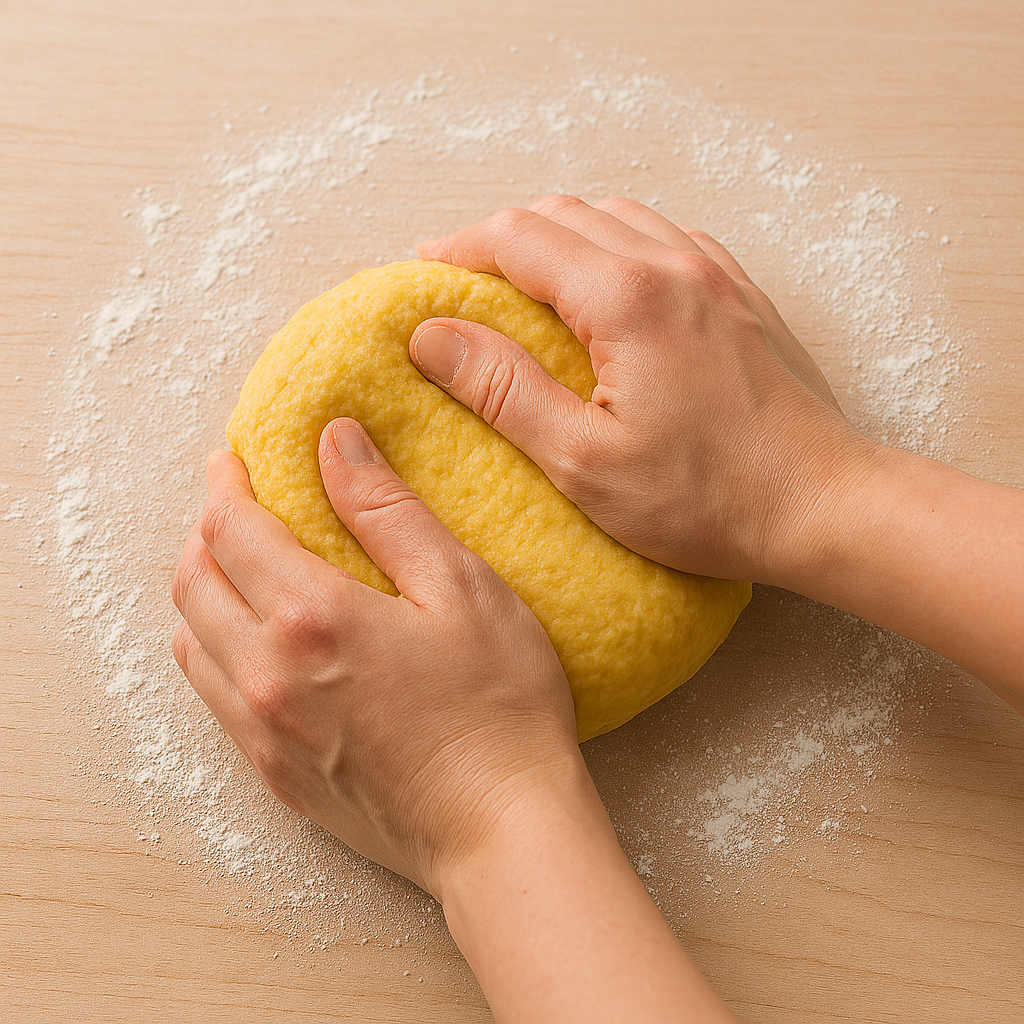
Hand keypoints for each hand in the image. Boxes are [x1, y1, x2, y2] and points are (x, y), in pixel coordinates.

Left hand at [171, 419, 579, 898]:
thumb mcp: (461, 587)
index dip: (226, 484)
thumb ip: (389, 511)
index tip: (234, 460)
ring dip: (203, 591)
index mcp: (312, 618)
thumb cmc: (499, 707)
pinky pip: (212, 696)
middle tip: (236, 506)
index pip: (231, 529)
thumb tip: (336, 442)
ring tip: (239, 570)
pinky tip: (254, 644)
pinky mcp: (274, 774)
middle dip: (206, 531)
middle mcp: (267, 674)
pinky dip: (214, 650)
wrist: (501, 831)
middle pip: (194, 581)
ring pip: (192, 641)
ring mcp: (263, 732)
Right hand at [413, 195, 1023, 700]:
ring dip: (558, 239)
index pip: (518, 237)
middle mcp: (673, 263)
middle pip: (562, 214)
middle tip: (463, 284)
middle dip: (500, 240)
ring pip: (613, 217)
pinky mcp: (739, 295)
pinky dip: (613, 247)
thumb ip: (503, 389)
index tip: (421, 272)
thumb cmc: (708, 497)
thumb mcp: (584, 460)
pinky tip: (605, 291)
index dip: (458, 249)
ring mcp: (714, 273)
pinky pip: (662, 239)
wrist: (826, 503)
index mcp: (627, 297)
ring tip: (524, 286)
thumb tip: (432, 335)